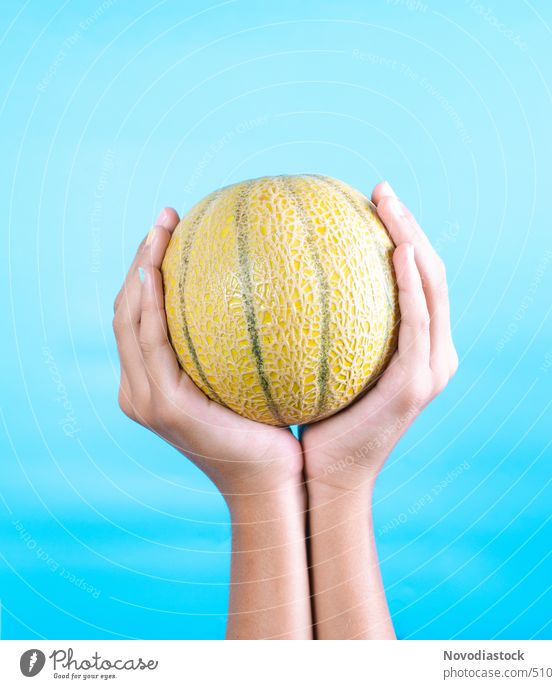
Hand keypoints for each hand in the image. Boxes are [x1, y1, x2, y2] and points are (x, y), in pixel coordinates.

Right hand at [112, 208, 302, 502]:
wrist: (275, 486)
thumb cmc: (274, 434)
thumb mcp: (258, 378)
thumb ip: (245, 340)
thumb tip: (272, 285)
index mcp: (156, 382)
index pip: (141, 316)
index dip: (148, 269)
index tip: (171, 227)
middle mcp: (141, 388)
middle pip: (127, 310)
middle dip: (141, 259)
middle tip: (165, 216)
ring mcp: (147, 398)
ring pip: (129, 319)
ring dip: (140, 269)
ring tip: (162, 227)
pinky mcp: (164, 406)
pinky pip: (153, 342)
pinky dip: (153, 305)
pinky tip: (167, 270)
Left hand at [301, 181, 457, 497]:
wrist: (319, 479)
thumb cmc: (306, 422)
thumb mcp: (306, 362)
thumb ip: (307, 322)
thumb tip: (269, 272)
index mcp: (412, 347)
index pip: (414, 278)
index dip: (402, 233)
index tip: (373, 198)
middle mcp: (432, 352)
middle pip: (430, 272)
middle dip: (410, 224)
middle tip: (381, 188)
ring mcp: (431, 368)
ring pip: (433, 286)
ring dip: (415, 239)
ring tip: (388, 202)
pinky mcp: (418, 383)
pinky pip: (417, 321)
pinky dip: (411, 283)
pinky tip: (393, 248)